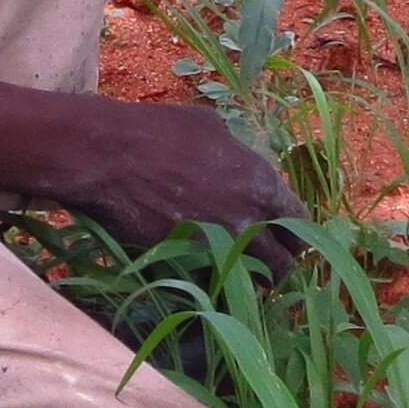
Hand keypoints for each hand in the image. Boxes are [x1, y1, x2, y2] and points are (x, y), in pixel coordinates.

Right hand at [48, 99, 309, 268]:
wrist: (110, 157)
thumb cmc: (159, 131)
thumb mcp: (209, 127)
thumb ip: (234, 153)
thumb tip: (237, 162)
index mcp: (260, 182)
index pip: (298, 220)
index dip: (295, 232)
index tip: (288, 239)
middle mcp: (246, 218)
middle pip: (282, 260)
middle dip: (280, 265)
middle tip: (273, 267)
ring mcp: (216, 244)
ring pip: (251, 279)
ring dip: (252, 281)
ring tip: (247, 281)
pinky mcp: (186, 262)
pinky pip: (212, 280)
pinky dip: (214, 281)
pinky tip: (208, 274)